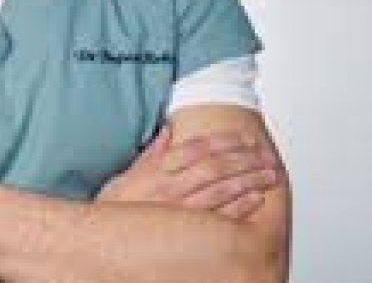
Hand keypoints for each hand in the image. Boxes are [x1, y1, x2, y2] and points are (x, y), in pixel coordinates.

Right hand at [95, 123, 281, 219]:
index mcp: (159, 170)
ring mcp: (181, 210)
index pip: (197, 148)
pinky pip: (219, 217)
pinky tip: (256, 199)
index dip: (224, 140)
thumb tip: (167, 130)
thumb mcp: (127, 175)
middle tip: (265, 153)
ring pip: (221, 189)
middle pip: (215, 166)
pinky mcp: (188, 232)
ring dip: (248, 179)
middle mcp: (171, 187)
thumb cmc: (115, 209)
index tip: (244, 137)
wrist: (102, 241)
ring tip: (269, 173)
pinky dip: (240, 207)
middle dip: (244, 157)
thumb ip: (151, 153)